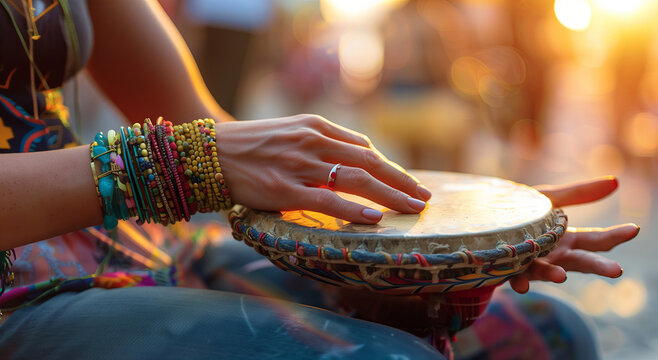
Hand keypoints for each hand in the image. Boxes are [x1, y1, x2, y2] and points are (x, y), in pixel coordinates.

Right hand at [215, 114, 430, 222]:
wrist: (207, 152)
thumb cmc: (250, 145)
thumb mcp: (290, 134)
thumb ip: (321, 145)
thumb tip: (353, 162)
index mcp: (316, 127)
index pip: (364, 149)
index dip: (390, 168)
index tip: (407, 182)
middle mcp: (313, 142)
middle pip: (370, 163)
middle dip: (401, 181)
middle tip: (424, 197)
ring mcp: (300, 165)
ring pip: (356, 180)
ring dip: (391, 195)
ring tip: (414, 209)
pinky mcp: (285, 189)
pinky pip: (327, 200)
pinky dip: (354, 209)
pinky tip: (375, 218)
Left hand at [508, 177, 639, 293]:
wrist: (481, 220)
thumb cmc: (520, 209)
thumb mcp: (550, 199)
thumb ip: (580, 194)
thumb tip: (616, 181)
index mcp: (567, 239)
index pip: (597, 240)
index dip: (616, 235)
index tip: (634, 229)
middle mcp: (554, 255)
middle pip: (579, 262)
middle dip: (597, 266)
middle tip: (617, 270)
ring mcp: (532, 263)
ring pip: (546, 272)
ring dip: (553, 275)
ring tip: (561, 277)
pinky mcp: (509, 267)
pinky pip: (515, 277)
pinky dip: (520, 281)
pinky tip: (522, 285)